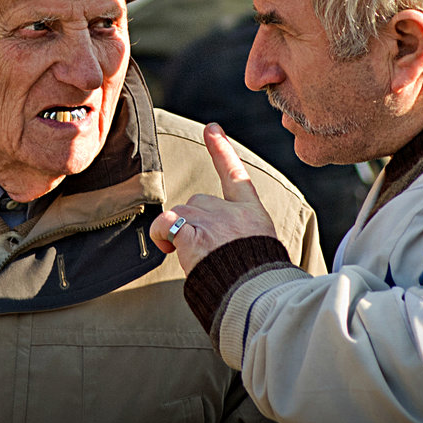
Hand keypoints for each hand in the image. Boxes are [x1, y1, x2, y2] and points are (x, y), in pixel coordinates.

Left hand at [151, 123, 277, 274]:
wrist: (257, 293)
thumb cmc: (257, 278)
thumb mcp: (261, 245)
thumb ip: (240, 233)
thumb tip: (216, 239)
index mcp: (251, 212)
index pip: (235, 175)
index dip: (222, 150)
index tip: (212, 129)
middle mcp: (231, 211)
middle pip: (198, 200)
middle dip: (194, 221)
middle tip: (205, 250)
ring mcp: (211, 220)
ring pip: (180, 212)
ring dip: (178, 231)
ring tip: (194, 256)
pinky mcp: (192, 234)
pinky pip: (165, 224)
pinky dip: (161, 234)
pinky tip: (169, 248)